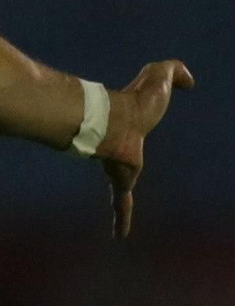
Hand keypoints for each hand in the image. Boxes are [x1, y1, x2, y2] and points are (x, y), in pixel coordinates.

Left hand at [95, 60, 194, 238]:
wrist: (117, 119)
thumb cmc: (137, 99)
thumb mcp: (159, 75)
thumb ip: (173, 70)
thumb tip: (188, 80)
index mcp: (133, 129)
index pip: (132, 132)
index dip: (133, 133)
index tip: (131, 137)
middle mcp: (124, 150)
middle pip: (123, 165)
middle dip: (121, 172)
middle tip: (121, 183)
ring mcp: (120, 167)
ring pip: (120, 191)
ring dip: (119, 206)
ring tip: (119, 224)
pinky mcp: (121, 180)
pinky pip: (122, 203)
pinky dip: (122, 218)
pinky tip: (119, 235)